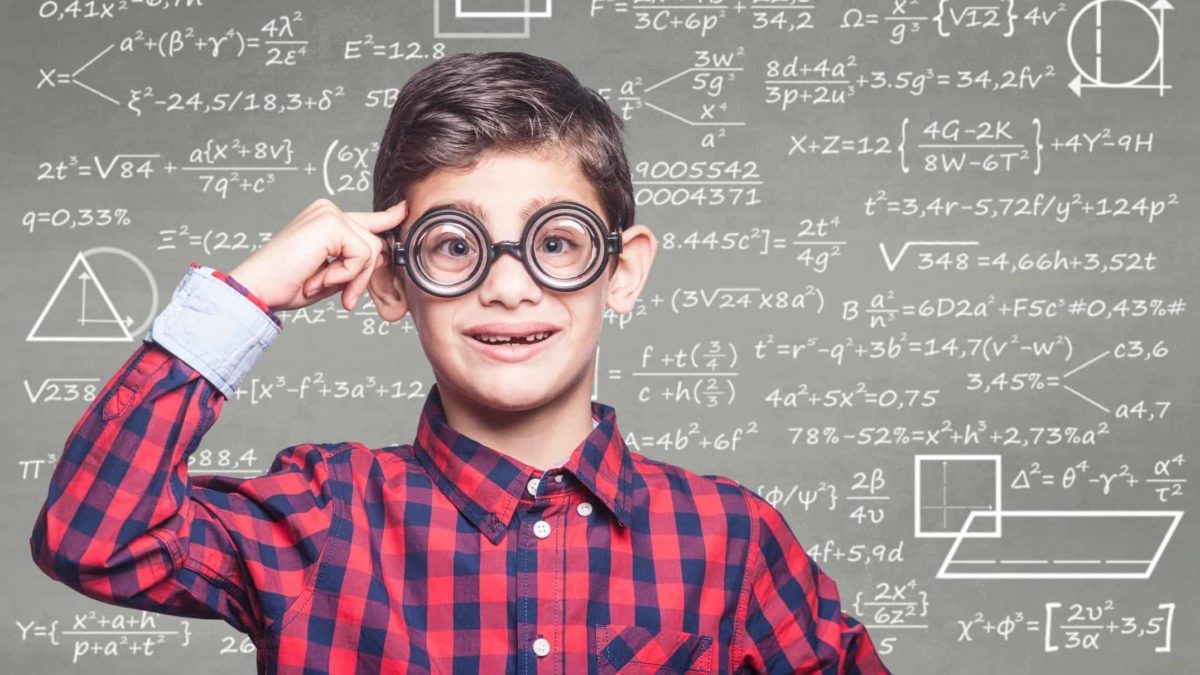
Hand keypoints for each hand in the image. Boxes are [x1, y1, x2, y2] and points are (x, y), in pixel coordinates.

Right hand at [229, 198, 407, 311]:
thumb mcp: (331, 275)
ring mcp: (328, 214)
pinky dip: (347, 275)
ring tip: (323, 286)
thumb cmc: (286, 284)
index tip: (404, 210)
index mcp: (325, 220)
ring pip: (371, 251)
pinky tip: (322, 279)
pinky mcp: (330, 223)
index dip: (387, 217)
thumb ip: (354, 263)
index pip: (365, 219)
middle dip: (362, 276)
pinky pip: (361, 255)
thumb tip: (382, 255)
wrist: (257, 288)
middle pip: (373, 243)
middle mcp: (328, 210)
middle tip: (342, 297)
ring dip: (353, 279)